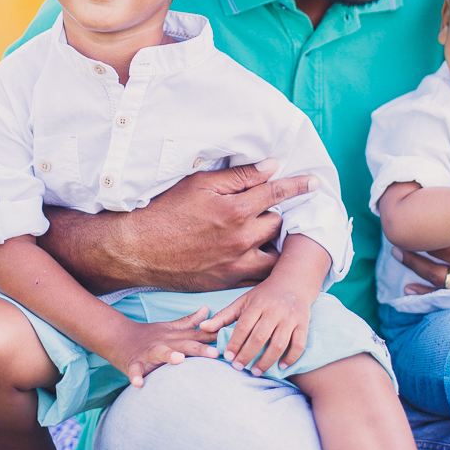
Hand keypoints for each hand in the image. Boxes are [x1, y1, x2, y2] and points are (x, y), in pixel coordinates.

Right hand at [42, 158, 319, 294]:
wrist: (136, 250)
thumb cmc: (163, 210)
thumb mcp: (199, 184)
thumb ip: (238, 177)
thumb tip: (271, 167)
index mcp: (235, 211)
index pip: (277, 194)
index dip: (298, 185)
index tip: (314, 182)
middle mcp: (240, 241)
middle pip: (277, 223)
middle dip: (275, 213)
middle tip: (266, 207)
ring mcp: (234, 266)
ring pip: (273, 254)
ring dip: (273, 242)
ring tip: (265, 234)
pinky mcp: (226, 283)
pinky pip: (257, 276)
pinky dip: (262, 265)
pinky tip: (255, 254)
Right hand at [109, 306, 220, 387]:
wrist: (118, 338)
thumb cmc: (149, 336)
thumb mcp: (169, 327)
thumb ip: (189, 322)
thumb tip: (207, 309)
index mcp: (174, 336)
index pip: (196, 336)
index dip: (213, 338)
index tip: (231, 340)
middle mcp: (163, 342)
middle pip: (183, 344)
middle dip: (200, 349)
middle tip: (215, 354)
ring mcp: (148, 352)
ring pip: (160, 353)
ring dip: (169, 356)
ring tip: (179, 360)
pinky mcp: (133, 363)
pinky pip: (134, 370)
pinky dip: (136, 376)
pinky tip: (139, 384)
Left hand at [199, 277, 311, 375]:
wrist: (294, 282)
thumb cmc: (264, 295)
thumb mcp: (243, 301)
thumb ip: (224, 316)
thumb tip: (202, 327)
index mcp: (258, 303)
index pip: (244, 326)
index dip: (235, 342)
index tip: (227, 356)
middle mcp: (275, 310)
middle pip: (260, 337)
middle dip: (247, 355)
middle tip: (238, 367)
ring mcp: (291, 318)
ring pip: (279, 344)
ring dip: (267, 361)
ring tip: (256, 371)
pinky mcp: (303, 324)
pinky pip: (299, 345)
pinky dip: (291, 358)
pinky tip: (281, 367)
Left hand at [398, 170, 449, 306]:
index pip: (449, 221)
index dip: (428, 215)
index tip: (411, 207)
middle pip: (438, 246)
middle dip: (416, 239)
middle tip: (397, 230)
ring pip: (438, 273)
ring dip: (415, 263)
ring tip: (399, 253)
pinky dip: (428, 293)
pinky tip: (410, 290)